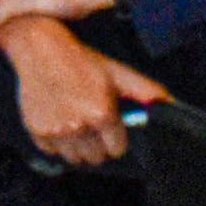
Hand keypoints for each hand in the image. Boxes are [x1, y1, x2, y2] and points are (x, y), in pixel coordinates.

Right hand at [2, 11, 171, 165]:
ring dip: (78, 147)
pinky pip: (51, 151)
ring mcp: (56, 131)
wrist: (38, 47)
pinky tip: (59, 121)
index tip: (111, 129)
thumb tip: (169, 104)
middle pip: (96, 158)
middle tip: (93, 125)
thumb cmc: (79, 60)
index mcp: (101, 113)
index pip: (117, 149)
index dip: (116, 139)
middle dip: (98, 145)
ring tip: (76, 123)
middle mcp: (78, 125)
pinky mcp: (37, 131)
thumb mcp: (117, 71)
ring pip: (75, 158)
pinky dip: (56, 142)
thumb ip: (145, 91)